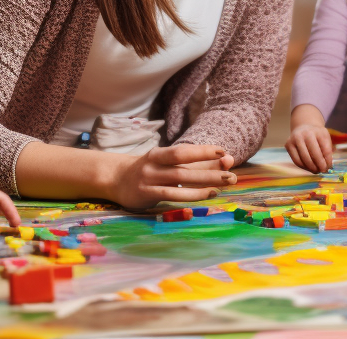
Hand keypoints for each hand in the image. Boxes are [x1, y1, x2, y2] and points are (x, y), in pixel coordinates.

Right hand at [109, 144, 237, 209]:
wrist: (116, 179)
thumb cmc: (149, 170)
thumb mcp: (168, 163)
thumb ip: (196, 163)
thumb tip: (227, 159)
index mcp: (159, 153)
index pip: (183, 150)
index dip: (202, 151)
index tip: (223, 152)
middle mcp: (153, 164)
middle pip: (184, 165)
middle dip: (209, 170)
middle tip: (230, 174)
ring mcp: (148, 180)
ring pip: (179, 180)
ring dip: (203, 183)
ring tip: (222, 185)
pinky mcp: (146, 195)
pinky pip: (171, 195)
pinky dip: (190, 195)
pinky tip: (205, 195)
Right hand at [285, 123, 334, 172]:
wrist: (303, 126)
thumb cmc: (316, 135)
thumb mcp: (325, 138)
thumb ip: (327, 151)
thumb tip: (327, 167)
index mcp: (318, 131)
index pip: (325, 149)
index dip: (328, 161)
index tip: (329, 167)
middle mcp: (305, 134)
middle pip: (314, 154)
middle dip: (320, 166)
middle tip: (322, 171)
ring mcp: (295, 139)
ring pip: (304, 159)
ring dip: (311, 168)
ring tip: (316, 170)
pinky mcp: (288, 145)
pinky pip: (296, 160)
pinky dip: (303, 167)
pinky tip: (308, 168)